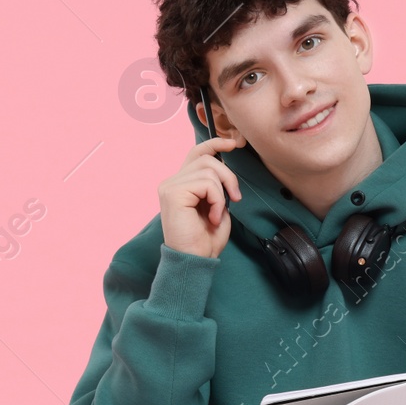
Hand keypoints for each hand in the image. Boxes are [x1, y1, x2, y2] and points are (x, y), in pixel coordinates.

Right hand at [159, 135, 244, 258]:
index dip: (215, 143)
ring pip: (209, 170)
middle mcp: (171, 182)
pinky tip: (213, 217)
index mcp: (181, 183)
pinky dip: (217, 201)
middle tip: (235, 198)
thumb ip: (216, 185)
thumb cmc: (205, 240)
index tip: (235, 144)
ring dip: (222, 194)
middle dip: (228, 176)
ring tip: (218, 214)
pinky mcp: (173, 193)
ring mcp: (170, 186)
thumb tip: (224, 166)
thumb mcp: (217, 206)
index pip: (196, 153)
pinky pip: (206, 184)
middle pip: (206, 158)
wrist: (194, 261)